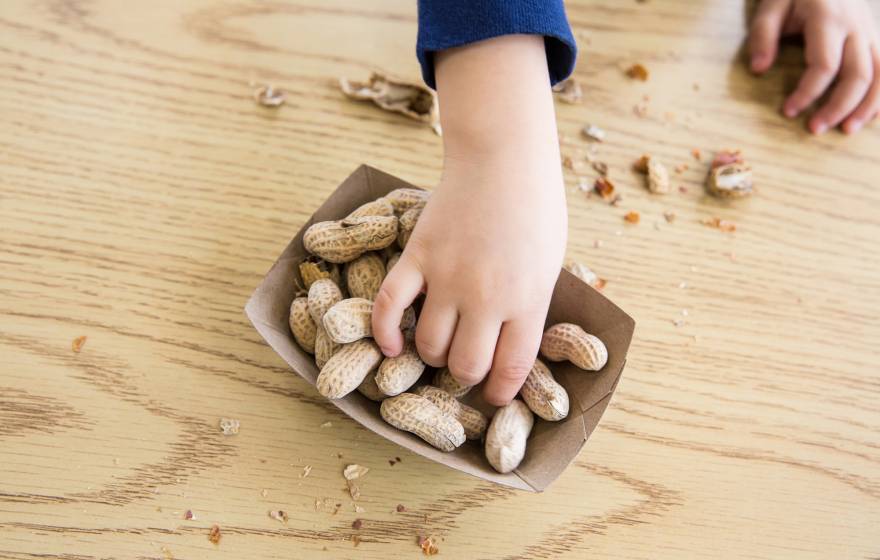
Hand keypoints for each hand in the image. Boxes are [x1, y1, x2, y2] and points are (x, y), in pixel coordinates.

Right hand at [371, 35, 566, 404]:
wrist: (503, 158)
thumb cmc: (535, 209)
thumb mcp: (550, 264)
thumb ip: (530, 307)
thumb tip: (513, 349)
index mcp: (527, 299)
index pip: (511, 368)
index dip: (499, 392)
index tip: (492, 396)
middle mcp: (487, 296)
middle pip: (465, 365)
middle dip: (464, 375)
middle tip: (464, 366)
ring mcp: (448, 275)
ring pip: (428, 344)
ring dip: (431, 355)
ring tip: (437, 345)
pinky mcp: (417, 256)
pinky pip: (388, 306)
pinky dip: (384, 332)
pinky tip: (389, 345)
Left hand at [749, 0, 879, 133]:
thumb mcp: (772, 5)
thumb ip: (763, 35)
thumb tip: (758, 69)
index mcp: (828, 18)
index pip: (824, 65)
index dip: (807, 93)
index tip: (788, 111)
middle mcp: (857, 25)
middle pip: (858, 75)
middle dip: (838, 106)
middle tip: (815, 129)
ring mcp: (871, 30)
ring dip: (867, 106)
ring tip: (847, 130)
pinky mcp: (877, 35)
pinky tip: (869, 115)